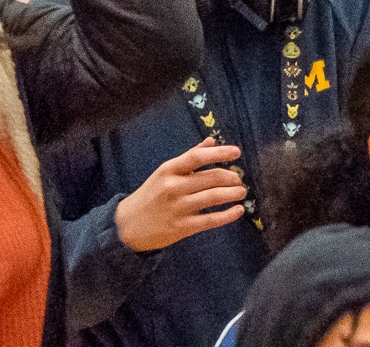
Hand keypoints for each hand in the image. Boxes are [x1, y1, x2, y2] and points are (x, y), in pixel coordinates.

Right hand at [113, 138, 247, 251]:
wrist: (127, 226)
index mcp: (169, 170)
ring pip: (213, 197)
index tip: (237, 152)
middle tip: (239, 179)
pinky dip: (228, 215)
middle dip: (231, 178)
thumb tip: (211, 141)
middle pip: (211, 178)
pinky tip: (238, 211)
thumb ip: (188, 157)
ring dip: (233, 194)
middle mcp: (173, 187)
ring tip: (241, 192)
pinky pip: (210, 220)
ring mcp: (178, 208)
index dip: (220, 153)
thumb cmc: (150, 195)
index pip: (198, 157)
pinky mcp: (182, 227)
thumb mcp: (165, 172)